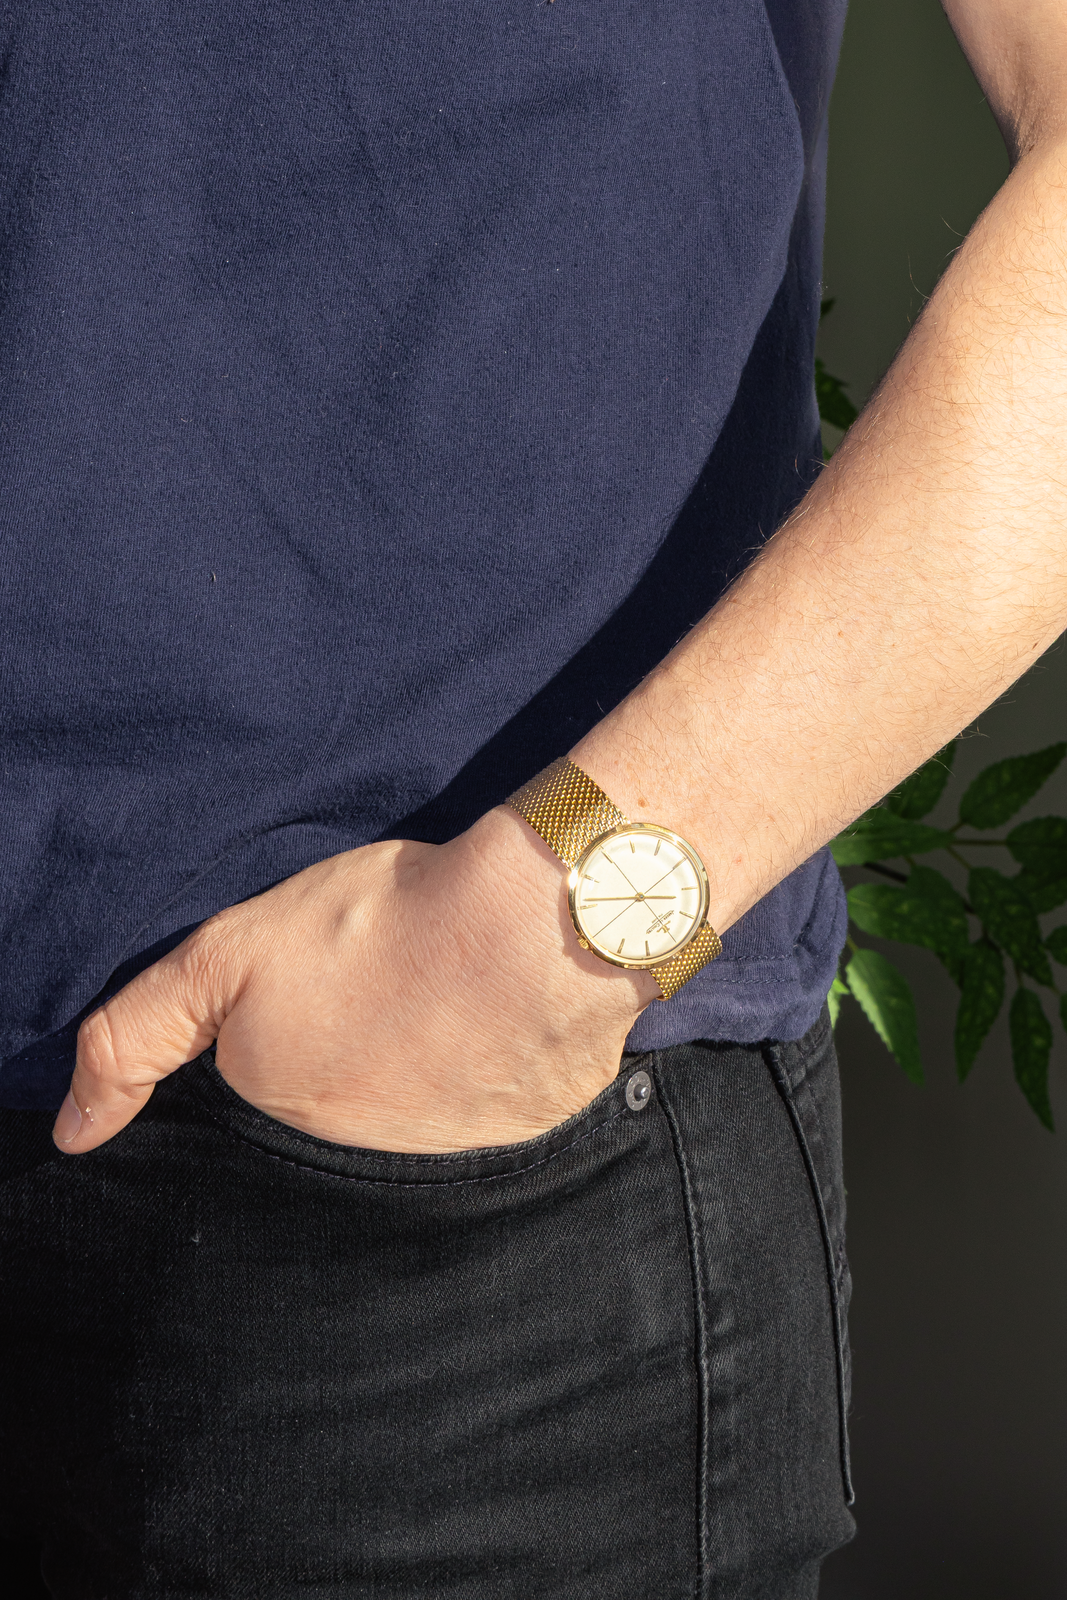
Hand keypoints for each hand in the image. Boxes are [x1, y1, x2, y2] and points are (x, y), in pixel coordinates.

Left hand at [52, 808, 656, 1153]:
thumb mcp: (229, 954)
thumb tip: (73, 1135)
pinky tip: (496, 1031)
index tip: (307, 1009)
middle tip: (373, 1000)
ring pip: (410, 1129)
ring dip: (416, 1085)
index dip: (273, 1061)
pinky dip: (488, 1087)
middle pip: (332, 1127)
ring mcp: (446, 1162)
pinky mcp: (524, 1142)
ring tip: (435, 1008)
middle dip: (342, 1075)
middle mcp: (359, 1166)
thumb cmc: (379, 927)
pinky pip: (491, 1124)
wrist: (531, 927)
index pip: (260, 1118)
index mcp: (285, 1116)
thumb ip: (139, 1037)